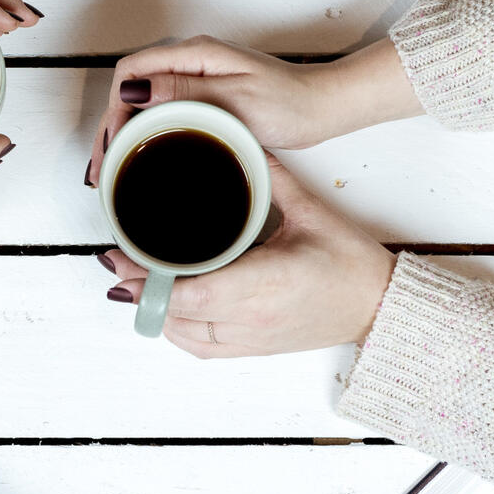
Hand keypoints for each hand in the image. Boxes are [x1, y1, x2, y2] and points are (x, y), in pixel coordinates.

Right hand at [86, 37, 418, 185]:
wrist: (323, 107)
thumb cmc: (289, 103)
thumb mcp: (233, 99)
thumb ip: (182, 90)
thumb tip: (133, 89)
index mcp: (195, 53)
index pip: (132, 70)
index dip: (113, 107)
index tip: (112, 144)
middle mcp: (191, 60)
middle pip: (132, 87)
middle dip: (110, 126)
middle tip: (100, 169)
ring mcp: (197, 77)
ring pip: (144, 101)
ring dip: (124, 132)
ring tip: (111, 170)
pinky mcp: (205, 95)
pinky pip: (163, 110)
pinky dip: (146, 133)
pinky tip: (140, 157)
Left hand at [98, 156, 396, 356]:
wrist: (378, 307)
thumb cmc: (350, 264)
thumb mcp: (311, 210)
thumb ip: (270, 177)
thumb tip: (239, 142)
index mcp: (263, 284)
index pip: (189, 292)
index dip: (147, 278)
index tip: (119, 255)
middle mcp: (251, 319)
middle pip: (175, 314)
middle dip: (139, 289)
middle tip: (115, 259)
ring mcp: (250, 340)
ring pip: (181, 335)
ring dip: (153, 311)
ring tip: (133, 278)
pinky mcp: (252, 350)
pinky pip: (199, 347)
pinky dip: (174, 329)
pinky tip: (163, 306)